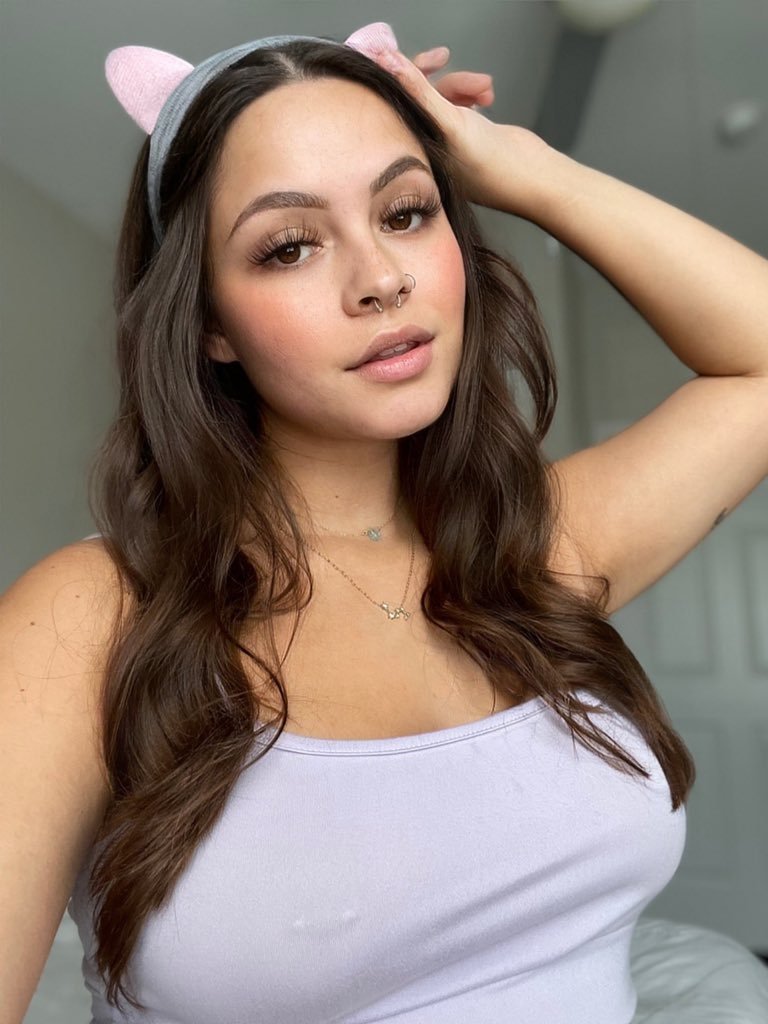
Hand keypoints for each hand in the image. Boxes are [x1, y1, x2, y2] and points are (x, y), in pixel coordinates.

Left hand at [376, 45, 550, 210]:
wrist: (531, 176)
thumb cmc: (489, 163)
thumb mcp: (450, 123)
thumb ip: (419, 91)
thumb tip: (386, 60)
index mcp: (414, 149)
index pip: (400, 103)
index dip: (408, 74)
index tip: (430, 57)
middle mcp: (428, 146)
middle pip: (423, 97)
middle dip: (445, 79)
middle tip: (450, 61)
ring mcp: (448, 142)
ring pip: (445, 98)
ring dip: (465, 85)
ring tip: (486, 90)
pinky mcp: (468, 136)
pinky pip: (461, 104)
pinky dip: (473, 95)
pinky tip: (487, 99)